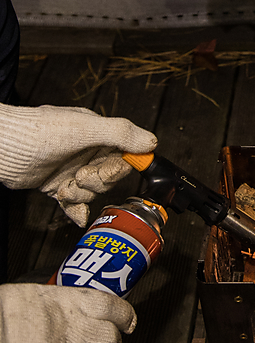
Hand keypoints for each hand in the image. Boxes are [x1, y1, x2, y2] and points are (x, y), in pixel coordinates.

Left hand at [0, 104, 156, 224]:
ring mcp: (71, 170)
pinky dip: (76, 211)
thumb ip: (119, 133)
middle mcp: (86, 152)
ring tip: (66, 186)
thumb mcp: (84, 128)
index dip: (119, 166)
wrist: (1, 148)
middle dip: (96, 181)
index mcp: (97, 134)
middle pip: (109, 177)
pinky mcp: (57, 186)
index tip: (110, 171)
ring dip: (81, 193)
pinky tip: (76, 214)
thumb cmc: (38, 132)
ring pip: (93, 191)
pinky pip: (75, 203)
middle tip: (80, 176)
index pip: (123, 154)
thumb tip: (151, 142)